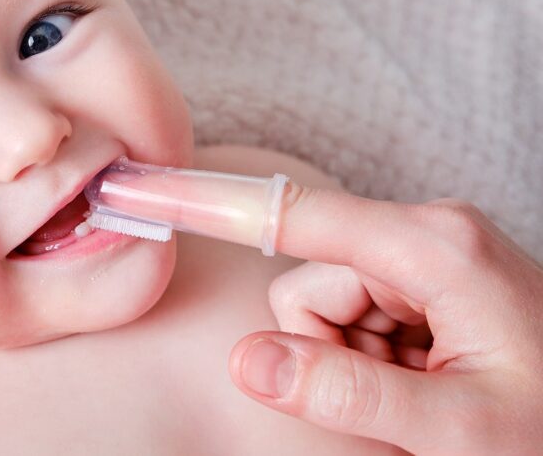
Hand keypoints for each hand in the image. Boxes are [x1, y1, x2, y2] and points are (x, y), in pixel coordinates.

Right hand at [227, 183, 542, 453]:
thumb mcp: (461, 429)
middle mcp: (428, 234)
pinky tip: (433, 383)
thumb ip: (349, 393)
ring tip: (430, 395)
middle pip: (309, 288)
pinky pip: (356, 318)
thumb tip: (248, 358)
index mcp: (437, 246)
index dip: (219, 208)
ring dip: (360, 365)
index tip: (157, 188)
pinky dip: (380, 363)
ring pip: (326, 309)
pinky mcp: (427, 280)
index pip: (298, 218)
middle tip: (408, 403)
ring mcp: (428, 256)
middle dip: (335, 355)